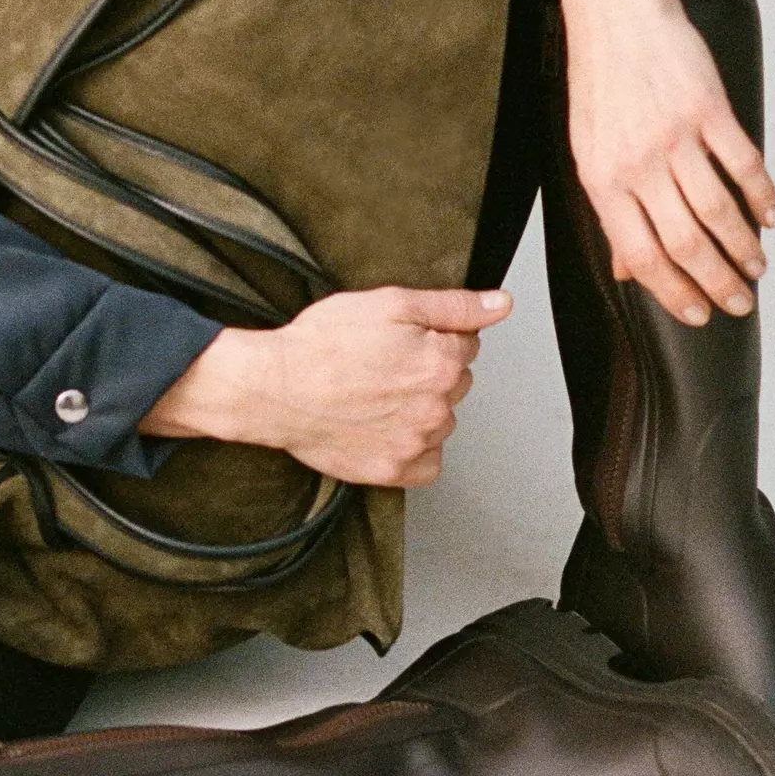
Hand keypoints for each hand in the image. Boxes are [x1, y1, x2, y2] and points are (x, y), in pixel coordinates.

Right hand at [141, 285, 512, 486]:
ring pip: (440, 421)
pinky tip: (385, 427)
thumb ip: (453, 306)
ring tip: (374, 394)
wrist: (275, 388)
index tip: (399, 339)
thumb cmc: (322, 345)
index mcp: (441, 363)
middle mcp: (436, 408)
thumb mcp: (389, 304)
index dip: (432, 335)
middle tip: (382, 364)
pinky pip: (427, 462)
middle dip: (428, 370)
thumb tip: (499, 305)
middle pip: (454, 383)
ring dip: (419, 408)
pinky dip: (413, 447)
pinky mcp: (394, 471)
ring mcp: (416, 443)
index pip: (466, 344)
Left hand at [560, 0, 774, 327]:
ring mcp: (676, 134)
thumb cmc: (599, 82)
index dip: (673, 293)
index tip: (698, 314)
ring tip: (757, 268)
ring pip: (718, 210)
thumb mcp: (587, 149)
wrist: (615, 10)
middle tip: (739, 301)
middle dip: (717, 282)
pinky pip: (743, 163)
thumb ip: (610, 209)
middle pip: (686, 242)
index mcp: (602, 179)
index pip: (641, 256)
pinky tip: (771, 217)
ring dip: (743, 247)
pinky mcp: (709, 108)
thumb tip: (627, 270)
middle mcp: (638, 162)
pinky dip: (761, 196)